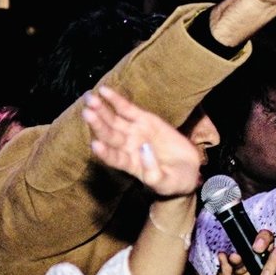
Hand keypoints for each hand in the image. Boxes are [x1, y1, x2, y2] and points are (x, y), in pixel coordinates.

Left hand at [82, 85, 200, 197]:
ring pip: (114, 120)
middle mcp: (128, 147)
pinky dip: (116, 100)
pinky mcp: (145, 120)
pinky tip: (104, 91)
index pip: (114, 158)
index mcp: (130, 165)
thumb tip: (144, 149)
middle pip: (110, 135)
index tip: (96, 145)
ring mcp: (135, 132)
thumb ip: (153, 172)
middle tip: (87, 113)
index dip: (105, 153)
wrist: (188, 169)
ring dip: (101, 110)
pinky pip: (127, 109)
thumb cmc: (175, 181)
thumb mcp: (166, 183)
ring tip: (89, 99)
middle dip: (98, 124)